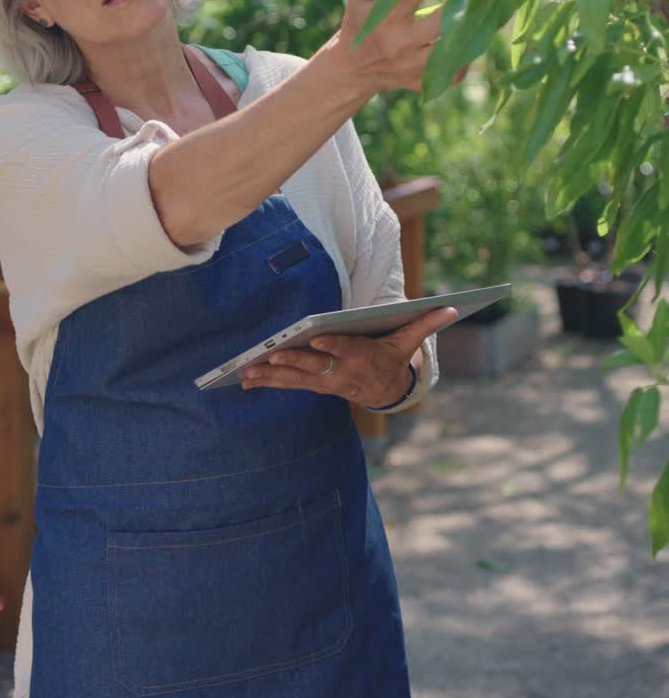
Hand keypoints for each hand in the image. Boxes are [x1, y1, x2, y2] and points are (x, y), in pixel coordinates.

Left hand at [240, 306, 457, 408]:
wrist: (386, 390)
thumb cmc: (393, 356)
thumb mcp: (410, 342)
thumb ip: (425, 324)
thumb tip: (451, 307)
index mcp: (363, 358)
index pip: (347, 350)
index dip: (332, 345)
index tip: (317, 338)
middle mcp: (341, 373)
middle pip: (316, 366)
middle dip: (295, 361)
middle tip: (274, 355)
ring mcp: (325, 381)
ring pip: (297, 379)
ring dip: (272, 375)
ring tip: (248, 372)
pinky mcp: (314, 385)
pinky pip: (289, 384)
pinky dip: (268, 382)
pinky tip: (246, 379)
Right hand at [330, 0, 466, 94]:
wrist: (352, 68)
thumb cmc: (359, 18)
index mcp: (382, 18)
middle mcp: (398, 43)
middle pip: (437, 24)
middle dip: (460, 2)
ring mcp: (411, 66)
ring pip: (450, 50)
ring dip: (468, 28)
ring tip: (482, 7)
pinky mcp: (421, 82)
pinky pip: (452, 72)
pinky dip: (464, 58)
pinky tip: (465, 39)